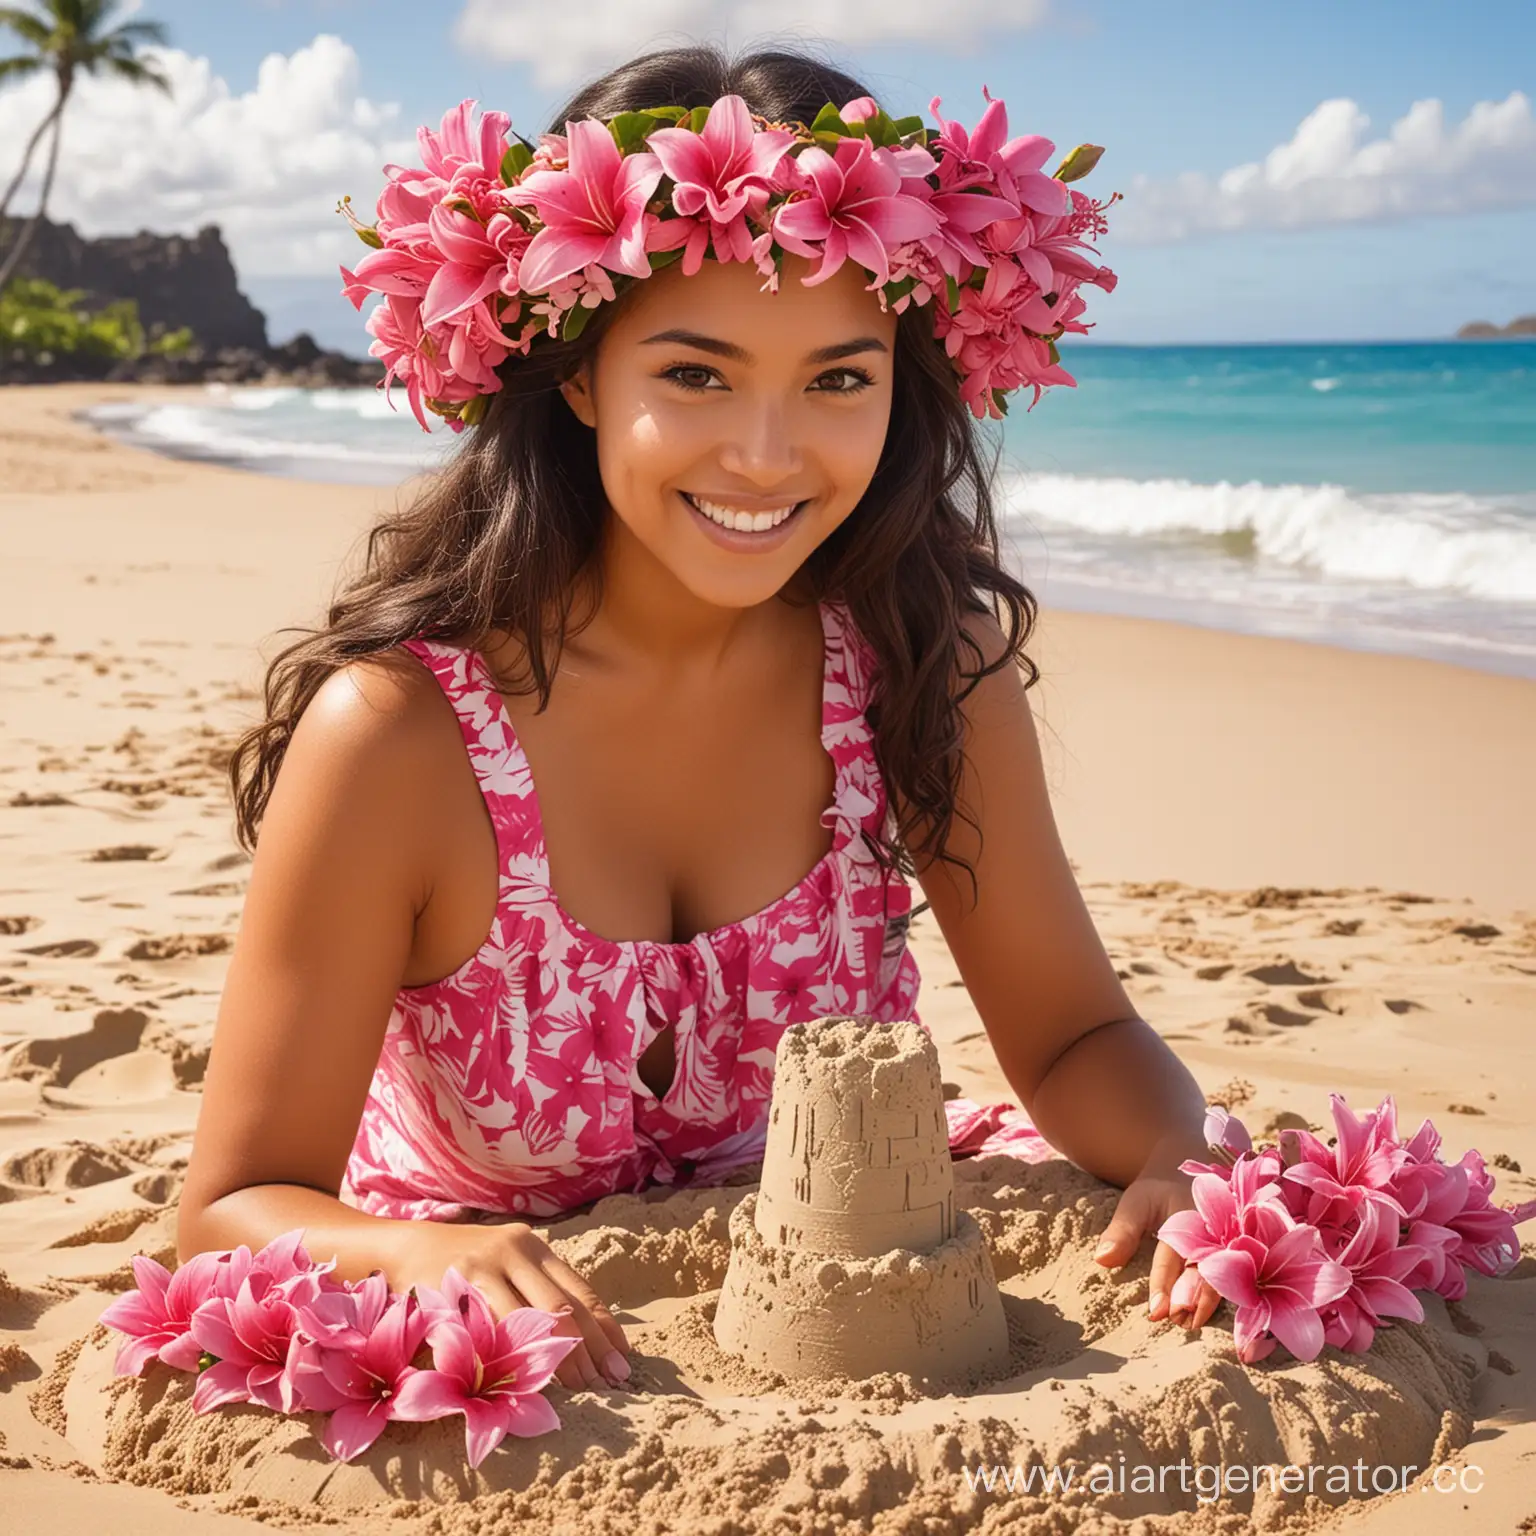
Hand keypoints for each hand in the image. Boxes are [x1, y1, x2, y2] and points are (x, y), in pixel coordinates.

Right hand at [395, 1220, 630, 1390]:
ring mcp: (484, 1267)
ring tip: (580, 1387)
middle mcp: (515, 1250)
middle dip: (590, 1349)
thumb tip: (589, 1339)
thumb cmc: (470, 1264)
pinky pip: (490, 1329)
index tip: (623, 1359)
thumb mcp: (511, 1264)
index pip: (581, 1290)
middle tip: (608, 1383)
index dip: (605, 1328)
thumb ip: (542, 1291)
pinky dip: (512, 1357)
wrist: (408, 1247)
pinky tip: (526, 1380)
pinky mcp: (455, 1286)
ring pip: (531, 1319)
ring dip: (558, 1359)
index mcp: (535, 1247)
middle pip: (564, 1307)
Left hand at [1090, 1154, 1222, 1331]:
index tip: (1156, 1310)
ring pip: (1223, 1278)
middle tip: (1177, 1320)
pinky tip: (1205, 1317)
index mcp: (1189, 1213)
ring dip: (1208, 1303)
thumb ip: (1122, 1231)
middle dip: (1193, 1298)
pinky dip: (1219, 1300)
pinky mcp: (1236, 1255)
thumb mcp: (1137, 1203)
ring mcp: (1230, 1243)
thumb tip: (1102, 1260)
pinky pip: (1232, 1280)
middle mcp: (1215, 1229)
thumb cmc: (1158, 1194)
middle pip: (1205, 1269)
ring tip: (1189, 1324)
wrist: (1190, 1176)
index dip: (1164, 1282)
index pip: (1174, 1253)